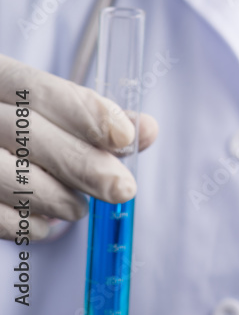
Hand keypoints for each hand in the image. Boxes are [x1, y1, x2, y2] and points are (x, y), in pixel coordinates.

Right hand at [0, 54, 157, 240]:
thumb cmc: (19, 127)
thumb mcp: (51, 110)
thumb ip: (98, 118)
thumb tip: (148, 131)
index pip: (40, 91)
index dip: (86, 114)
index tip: (125, 138)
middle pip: (27, 134)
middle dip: (83, 165)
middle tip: (123, 188)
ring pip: (9, 177)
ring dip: (56, 198)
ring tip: (78, 208)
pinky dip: (27, 223)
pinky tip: (46, 222)